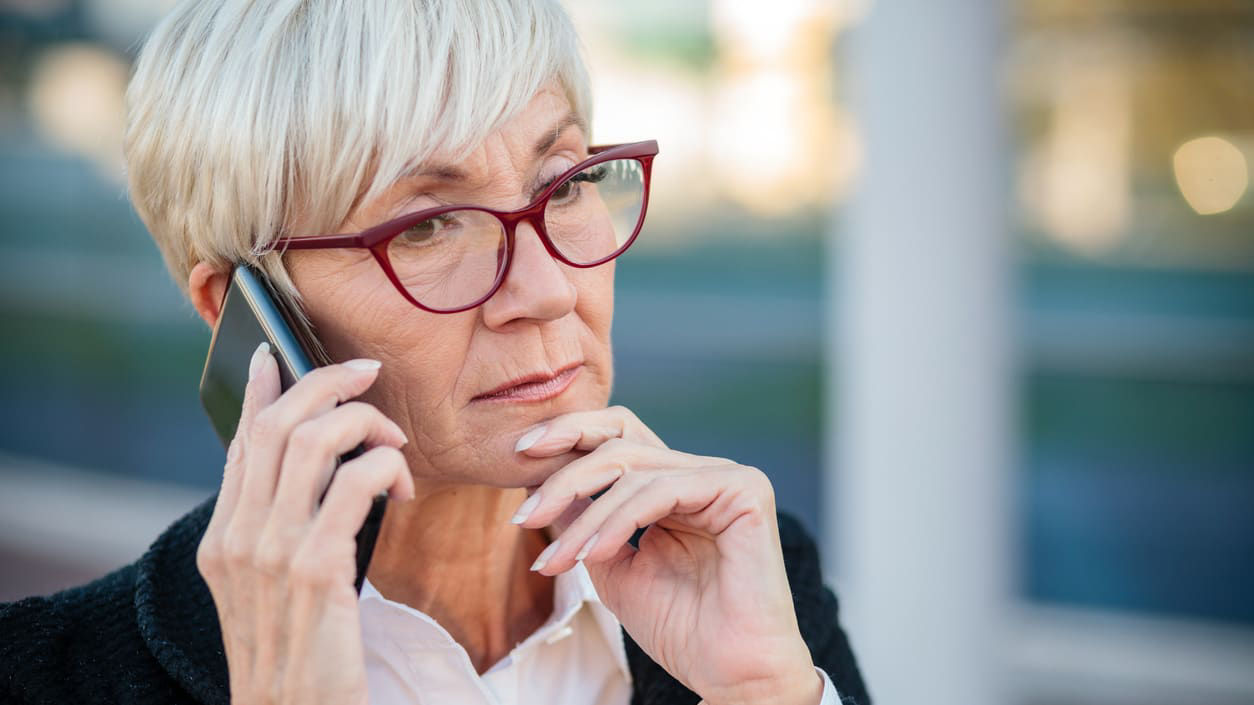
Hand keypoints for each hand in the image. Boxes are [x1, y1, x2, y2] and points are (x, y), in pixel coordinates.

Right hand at [196, 344, 413, 704]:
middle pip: (275, 426)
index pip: (239, 444)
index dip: (261, 391)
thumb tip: (313, 472)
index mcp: (222, 539)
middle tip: (366, 373)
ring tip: (394, 446)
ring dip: (365, 425)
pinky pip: (354, 485)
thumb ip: (277, 531)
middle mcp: (237, 538)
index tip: (275, 353)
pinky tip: (401, 485)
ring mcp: (271, 552)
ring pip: (314, 443)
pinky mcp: (315, 570)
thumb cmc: (297, 656)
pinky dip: (384, 467)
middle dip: (324, 383)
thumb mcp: (268, 591)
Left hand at [511, 406, 823, 704]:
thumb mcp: (611, 566)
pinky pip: (663, 490)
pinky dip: (618, 520)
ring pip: (634, 469)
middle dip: (564, 474)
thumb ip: (583, 522)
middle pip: (620, 442)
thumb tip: (540, 484)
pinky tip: (593, 554)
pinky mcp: (745, 491)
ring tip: (557, 562)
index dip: (569, 435)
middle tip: (524, 515)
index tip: (517, 455)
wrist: (730, 675)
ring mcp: (727, 477)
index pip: (618, 436)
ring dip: (584, 517)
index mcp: (676, 484)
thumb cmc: (680, 628)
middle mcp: (702, 472)